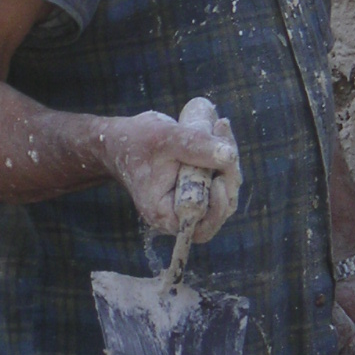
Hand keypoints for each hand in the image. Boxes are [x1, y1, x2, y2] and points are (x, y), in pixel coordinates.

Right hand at [98, 108, 241, 239]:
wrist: (124, 139)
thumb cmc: (138, 141)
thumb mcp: (166, 138)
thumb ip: (196, 146)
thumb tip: (230, 156)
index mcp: (164, 213)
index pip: (200, 226)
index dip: (218, 208)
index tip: (222, 179)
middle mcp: (178, 212)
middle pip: (218, 208)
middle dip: (229, 176)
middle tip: (226, 141)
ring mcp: (188, 199)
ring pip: (222, 191)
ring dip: (229, 162)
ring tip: (221, 127)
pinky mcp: (195, 185)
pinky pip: (217, 178)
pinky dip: (223, 157)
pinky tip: (219, 130)